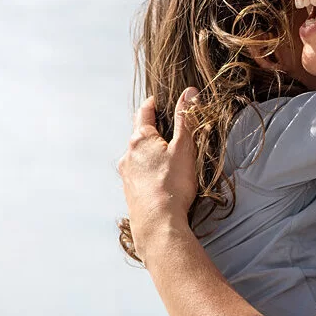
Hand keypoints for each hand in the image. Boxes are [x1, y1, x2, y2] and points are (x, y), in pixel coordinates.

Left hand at [117, 87, 200, 253]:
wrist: (157, 223)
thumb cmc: (172, 184)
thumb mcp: (184, 148)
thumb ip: (186, 119)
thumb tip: (189, 92)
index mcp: (140, 139)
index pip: (144, 113)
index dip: (152, 104)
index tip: (157, 100)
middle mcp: (127, 154)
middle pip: (139, 135)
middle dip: (152, 130)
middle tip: (165, 128)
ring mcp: (126, 175)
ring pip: (137, 156)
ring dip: (149, 153)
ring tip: (165, 157)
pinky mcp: (129, 192)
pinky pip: (138, 174)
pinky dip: (147, 171)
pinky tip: (159, 180)